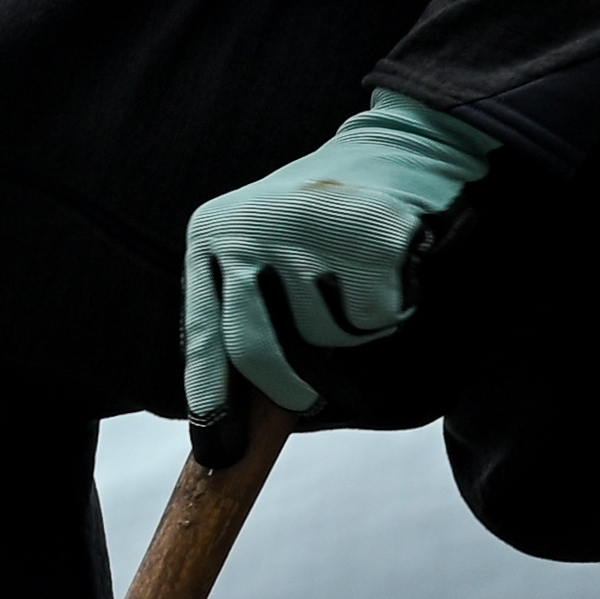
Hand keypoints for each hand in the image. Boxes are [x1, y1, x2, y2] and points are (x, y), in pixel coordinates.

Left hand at [178, 92, 495, 441]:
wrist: (396, 149)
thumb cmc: (324, 223)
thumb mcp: (262, 251)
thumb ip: (243, 314)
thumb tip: (236, 416)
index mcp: (210, 236)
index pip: (202, 336)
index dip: (209, 398)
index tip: (215, 448)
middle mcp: (247, 230)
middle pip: (257, 351)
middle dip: (285, 391)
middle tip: (305, 401)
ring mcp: (306, 233)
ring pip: (324, 338)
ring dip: (350, 331)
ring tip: (355, 281)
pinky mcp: (367, 238)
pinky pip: (374, 319)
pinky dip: (389, 309)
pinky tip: (390, 267)